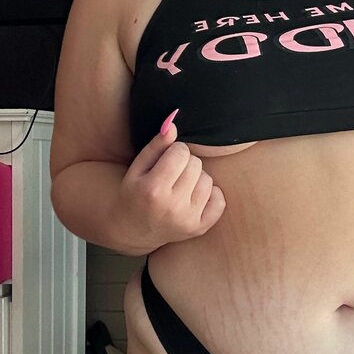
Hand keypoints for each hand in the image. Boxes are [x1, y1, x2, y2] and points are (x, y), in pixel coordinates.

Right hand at [118, 112, 225, 246]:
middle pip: (196, 164)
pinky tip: (194, 197)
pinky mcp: (199, 228)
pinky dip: (211, 195)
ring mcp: (187, 219)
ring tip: (180, 186)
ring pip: (208, 180)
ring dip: (196, 178)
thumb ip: (155, 145)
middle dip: (185, 163)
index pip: (180, 152)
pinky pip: (220, 201)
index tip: (166, 159)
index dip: (174, 151)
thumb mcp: (137, 168)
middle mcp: (171, 206)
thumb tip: (173, 124)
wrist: (133, 229)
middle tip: (173, 174)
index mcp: (152, 189)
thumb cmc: (135, 193)